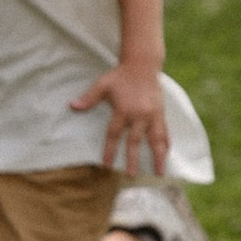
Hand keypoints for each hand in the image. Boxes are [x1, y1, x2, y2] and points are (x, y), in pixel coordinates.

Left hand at [72, 60, 170, 178]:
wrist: (143, 64)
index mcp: (124, 110)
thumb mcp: (103, 84)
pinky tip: (168, 153)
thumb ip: (89, 97)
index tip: (107, 165)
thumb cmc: (121, 75)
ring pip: (156, 139)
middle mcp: (139, 115)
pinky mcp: (161, 112)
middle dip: (133, 159)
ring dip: (159, 156)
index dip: (110, 150)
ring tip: (160, 172)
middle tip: (132, 175)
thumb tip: (72, 106)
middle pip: (135, 141)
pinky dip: (166, 143)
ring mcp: (152, 115)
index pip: (114, 134)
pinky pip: (165, 131)